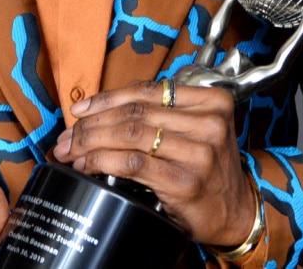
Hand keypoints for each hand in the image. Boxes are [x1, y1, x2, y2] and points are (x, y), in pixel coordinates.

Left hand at [54, 81, 257, 248]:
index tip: (80, 110)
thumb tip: (100, 109)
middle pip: (135, 113)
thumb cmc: (207, 168)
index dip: (107, 98)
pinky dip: (103, 162)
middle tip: (68, 137)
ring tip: (72, 151)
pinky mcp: (185, 181)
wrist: (235, 211)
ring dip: (92, 142)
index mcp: (211, 101)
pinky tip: (89, 166)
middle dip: (92, 124)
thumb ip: (162, 113)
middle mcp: (208, 123)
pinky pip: (132, 163)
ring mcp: (199, 153)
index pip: (147, 91)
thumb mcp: (196, 129)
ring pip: (129, 135)